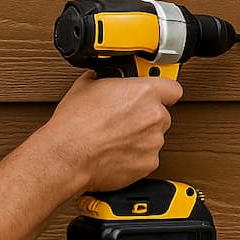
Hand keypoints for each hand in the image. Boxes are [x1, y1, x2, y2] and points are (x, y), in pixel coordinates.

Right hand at [33, 71, 182, 193]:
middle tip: (124, 120)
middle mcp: (154, 116)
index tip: (158, 94)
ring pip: (154, 136)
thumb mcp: (86, 86)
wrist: (67, 156)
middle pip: (161, 114)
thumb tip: (102, 76)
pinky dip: (136, 156)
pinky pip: (148, 157)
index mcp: (144, 92)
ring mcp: (153, 141)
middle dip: (146, 117)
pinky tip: (116, 153)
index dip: (163, 91)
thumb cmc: (74, 124)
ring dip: (141, 137)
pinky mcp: (149, 163)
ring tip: (116, 138)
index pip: (172, 88)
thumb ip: (105, 79)